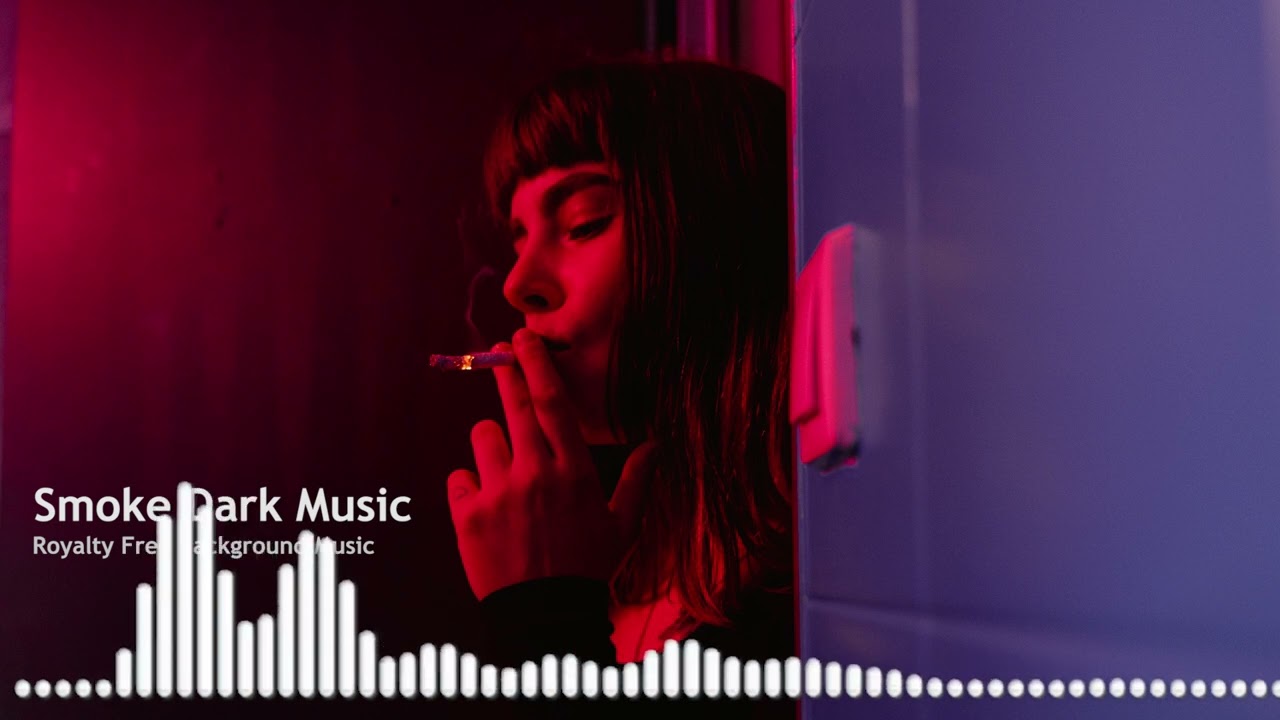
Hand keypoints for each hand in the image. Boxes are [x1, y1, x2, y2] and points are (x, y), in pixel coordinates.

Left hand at [446, 328, 657, 600]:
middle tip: (499, 353)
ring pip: (482, 438)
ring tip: (505, 473)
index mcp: (573, 471)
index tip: (523, 338)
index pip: (552, 403)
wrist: (545, 618)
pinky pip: (459, 479)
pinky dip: (469, 488)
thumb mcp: (623, 526)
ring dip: (492, 446)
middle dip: (506, 372)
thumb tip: (655, 443)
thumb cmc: (588, 570)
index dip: (536, 365)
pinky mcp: (467, 516)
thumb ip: (637, 480)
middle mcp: (535, 473)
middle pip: (513, 405)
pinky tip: (486, 508)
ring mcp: (498, 493)